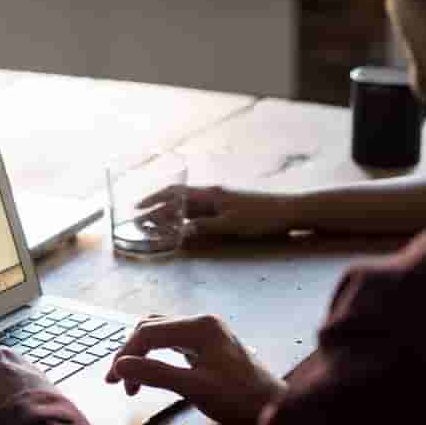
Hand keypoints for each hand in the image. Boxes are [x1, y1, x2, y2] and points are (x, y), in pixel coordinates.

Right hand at [105, 315, 284, 424]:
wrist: (274, 407)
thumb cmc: (239, 399)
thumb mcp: (195, 388)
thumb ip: (156, 375)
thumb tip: (119, 367)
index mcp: (199, 326)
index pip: (148, 332)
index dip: (126, 355)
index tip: (113, 381)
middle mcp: (201, 321)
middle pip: (150, 328)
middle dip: (130, 354)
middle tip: (118, 383)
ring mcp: (205, 331)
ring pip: (159, 333)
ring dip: (141, 354)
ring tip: (132, 382)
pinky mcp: (207, 343)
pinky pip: (171, 341)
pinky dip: (155, 356)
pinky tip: (151, 373)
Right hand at [137, 185, 296, 242]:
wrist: (287, 211)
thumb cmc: (260, 217)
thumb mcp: (231, 225)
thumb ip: (205, 227)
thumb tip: (181, 230)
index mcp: (210, 194)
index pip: (175, 194)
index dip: (155, 200)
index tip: (138, 209)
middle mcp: (211, 194)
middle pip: (178, 198)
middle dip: (157, 206)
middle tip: (139, 218)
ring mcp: (219, 200)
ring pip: (187, 205)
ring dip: (169, 212)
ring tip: (154, 223)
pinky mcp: (226, 207)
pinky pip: (198, 210)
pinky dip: (184, 217)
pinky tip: (181, 225)